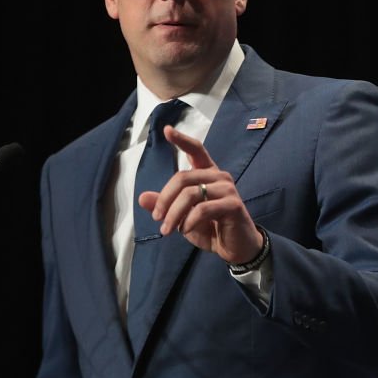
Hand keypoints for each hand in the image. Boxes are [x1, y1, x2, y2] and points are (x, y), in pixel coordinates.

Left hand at [137, 125, 262, 264]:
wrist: (235, 247)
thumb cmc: (209, 228)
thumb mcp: (182, 217)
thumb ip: (165, 205)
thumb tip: (142, 197)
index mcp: (207, 174)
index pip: (196, 150)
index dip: (181, 140)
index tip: (167, 130)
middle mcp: (218, 176)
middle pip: (183, 177)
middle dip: (165, 199)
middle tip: (157, 218)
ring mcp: (227, 189)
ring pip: (190, 193)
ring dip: (174, 214)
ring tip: (167, 230)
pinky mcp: (233, 204)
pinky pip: (202, 209)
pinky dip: (188, 221)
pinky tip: (185, 230)